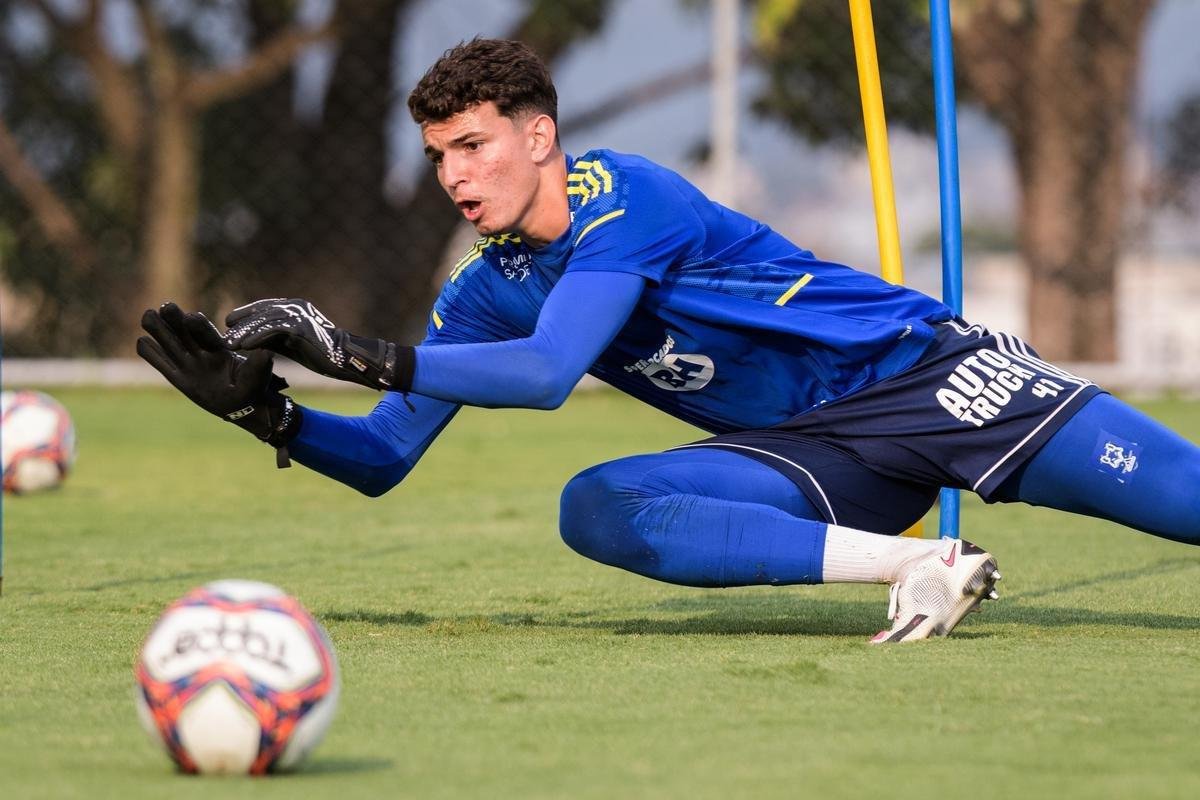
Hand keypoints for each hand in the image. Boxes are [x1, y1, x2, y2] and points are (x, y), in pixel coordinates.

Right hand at [137, 303, 299, 457]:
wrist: (244, 406)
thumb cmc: (253, 388)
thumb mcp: (258, 377)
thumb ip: (258, 365)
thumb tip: (264, 352)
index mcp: (220, 349)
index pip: (207, 334)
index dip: (199, 326)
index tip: (192, 318)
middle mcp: (202, 352)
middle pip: (184, 332)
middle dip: (176, 319)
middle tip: (166, 306)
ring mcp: (188, 363)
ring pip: (170, 342)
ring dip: (159, 329)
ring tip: (148, 315)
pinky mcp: (178, 377)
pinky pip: (160, 363)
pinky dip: (151, 352)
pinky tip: (142, 342)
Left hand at [224, 298, 398, 390]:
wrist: (343, 359)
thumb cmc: (319, 354)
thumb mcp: (290, 344)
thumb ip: (272, 338)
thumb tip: (247, 341)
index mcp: (294, 307)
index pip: (263, 308)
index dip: (245, 316)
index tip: (229, 327)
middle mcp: (295, 306)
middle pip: (260, 312)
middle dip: (240, 324)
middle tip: (224, 336)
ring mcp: (298, 314)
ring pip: (263, 320)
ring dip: (244, 332)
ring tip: (229, 344)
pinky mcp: (300, 326)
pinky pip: (272, 330)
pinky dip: (256, 338)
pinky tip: (243, 347)